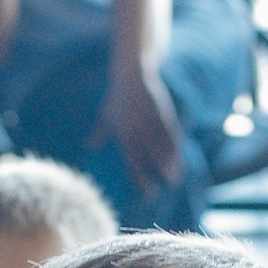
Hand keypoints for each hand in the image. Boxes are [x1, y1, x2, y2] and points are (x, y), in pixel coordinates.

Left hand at [93, 59, 184, 198]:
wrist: (132, 74)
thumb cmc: (116, 95)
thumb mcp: (105, 115)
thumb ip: (98, 133)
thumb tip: (88, 147)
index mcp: (124, 135)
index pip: (133, 162)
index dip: (140, 178)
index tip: (147, 193)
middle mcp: (139, 132)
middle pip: (152, 158)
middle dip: (160, 173)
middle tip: (167, 187)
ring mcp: (153, 123)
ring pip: (164, 148)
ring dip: (172, 163)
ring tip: (176, 177)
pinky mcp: (164, 115)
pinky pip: (172, 135)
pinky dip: (177, 147)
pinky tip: (180, 157)